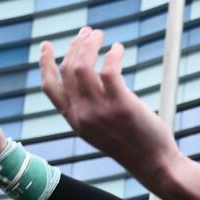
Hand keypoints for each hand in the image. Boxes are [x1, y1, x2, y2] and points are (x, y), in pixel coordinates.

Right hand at [39, 27, 182, 186]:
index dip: (45, 64)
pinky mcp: (122, 106)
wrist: (154, 165)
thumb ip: (88, 110)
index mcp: (75, 121)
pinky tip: (118, 48)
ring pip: (82, 65)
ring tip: (99, 34)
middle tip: (86, 33)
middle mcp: (83, 115)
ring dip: (90, 44)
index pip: (50, 88)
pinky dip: (112, 53)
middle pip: (67, 70)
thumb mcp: (100, 131)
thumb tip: (89, 81)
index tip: (47, 46)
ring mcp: (101, 111)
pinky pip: (109, 69)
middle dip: (74, 46)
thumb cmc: (132, 146)